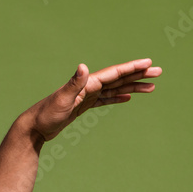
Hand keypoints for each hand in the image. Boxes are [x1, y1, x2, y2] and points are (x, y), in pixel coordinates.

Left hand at [26, 58, 160, 142]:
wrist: (34, 128)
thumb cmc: (46, 115)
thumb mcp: (61, 100)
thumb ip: (74, 84)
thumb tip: (83, 67)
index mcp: (87, 84)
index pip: (114, 73)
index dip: (132, 68)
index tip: (149, 63)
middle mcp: (88, 87)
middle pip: (118, 78)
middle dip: (138, 75)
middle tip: (159, 72)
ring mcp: (86, 96)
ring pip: (114, 89)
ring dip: (132, 86)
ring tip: (151, 87)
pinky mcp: (83, 106)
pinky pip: (105, 99)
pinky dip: (117, 97)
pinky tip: (127, 97)